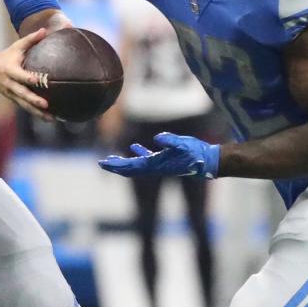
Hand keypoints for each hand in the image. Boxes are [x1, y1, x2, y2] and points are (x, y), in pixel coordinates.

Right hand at [0, 28, 52, 120]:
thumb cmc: (6, 57)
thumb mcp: (16, 46)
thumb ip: (31, 39)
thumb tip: (45, 30)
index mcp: (11, 70)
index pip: (20, 75)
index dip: (28, 78)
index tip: (38, 80)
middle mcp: (11, 85)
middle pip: (22, 94)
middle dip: (33, 100)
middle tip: (45, 105)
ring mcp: (12, 94)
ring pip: (24, 105)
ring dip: (37, 112)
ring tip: (50, 118)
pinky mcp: (15, 100)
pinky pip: (26, 108)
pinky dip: (36, 114)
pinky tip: (49, 118)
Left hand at [100, 131, 219, 177]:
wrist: (207, 162)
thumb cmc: (196, 153)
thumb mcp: (184, 144)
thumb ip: (170, 140)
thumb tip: (157, 137)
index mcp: (156, 164)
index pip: (131, 166)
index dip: (116, 165)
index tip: (103, 163)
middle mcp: (155, 167)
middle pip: (130, 169)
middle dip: (115, 166)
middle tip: (100, 163)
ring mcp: (159, 164)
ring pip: (136, 165)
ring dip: (123, 162)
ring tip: (111, 159)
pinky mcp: (165, 160)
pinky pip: (148, 158)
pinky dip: (138, 154)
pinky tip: (133, 148)